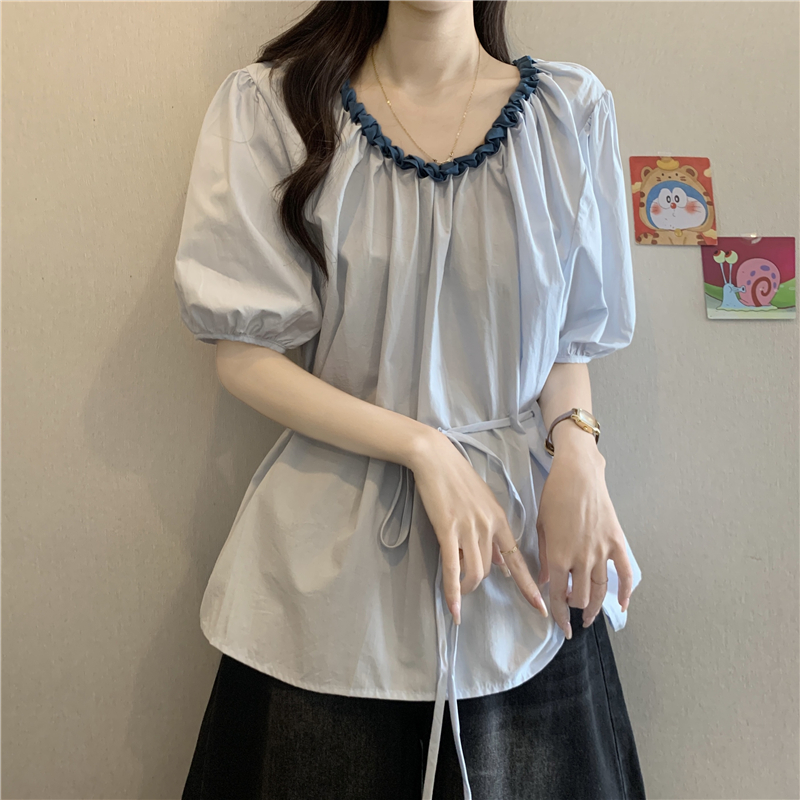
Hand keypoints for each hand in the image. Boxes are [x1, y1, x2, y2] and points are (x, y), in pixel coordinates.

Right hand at [409, 429, 548, 625]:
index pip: (518, 560)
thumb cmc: (458, 479)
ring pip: (474, 571)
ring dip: (466, 587)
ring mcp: (469, 528)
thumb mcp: (484, 504)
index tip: (541, 608)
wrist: (436, 458)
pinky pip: (453, 568)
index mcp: (500, 520)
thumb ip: (492, 535)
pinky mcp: (447, 529)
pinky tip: (454, 609)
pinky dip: (453, 591)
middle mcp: (488, 526)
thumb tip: (501, 564)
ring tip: (458, 591)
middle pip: (489, 569)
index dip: (529, 586)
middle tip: (466, 588)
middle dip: (478, 584)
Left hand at [536, 442, 633, 637]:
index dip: (559, 616)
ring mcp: (601, 551)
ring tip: (590, 617)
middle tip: (573, 613)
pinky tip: (623, 605)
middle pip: (580, 596)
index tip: (562, 629)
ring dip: (595, 607)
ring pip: (600, 590)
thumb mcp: (541, 526)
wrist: (578, 474)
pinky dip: (626, 592)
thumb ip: (545, 557)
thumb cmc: (554, 496)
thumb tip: (547, 582)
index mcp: (558, 555)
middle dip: (575, 609)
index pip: (558, 596)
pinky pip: (624, 573)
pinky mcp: (616, 542)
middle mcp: (581, 557)